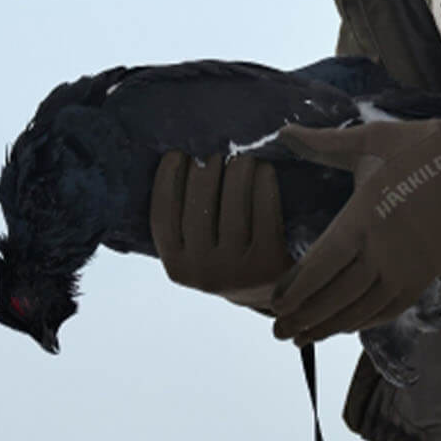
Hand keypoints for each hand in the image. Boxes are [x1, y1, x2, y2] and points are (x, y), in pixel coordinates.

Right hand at [150, 151, 291, 311]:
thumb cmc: (232, 256)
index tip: (175, 153)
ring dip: (236, 172)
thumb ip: (185, 218)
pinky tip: (264, 168)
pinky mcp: (269, 263)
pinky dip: (263, 185)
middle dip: (205, 170)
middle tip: (215, 148)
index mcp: (177, 267)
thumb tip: (176, 159)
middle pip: (198, 207)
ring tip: (242, 154)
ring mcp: (236, 271)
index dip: (166, 180)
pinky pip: (264, 213)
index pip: (163, 216)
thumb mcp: (201, 249)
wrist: (277, 293)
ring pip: (233, 208)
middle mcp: (202, 272)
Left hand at [270, 117, 440, 342]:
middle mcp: (381, 253)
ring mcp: (404, 270)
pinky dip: (364, 322)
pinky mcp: (423, 277)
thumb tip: (284, 132)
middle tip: (277, 330)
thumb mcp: (369, 140)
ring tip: (304, 338)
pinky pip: (389, 310)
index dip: (294, 289)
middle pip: (334, 297)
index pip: (319, 266)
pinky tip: (346, 327)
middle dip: (303, 317)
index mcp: (362, 219)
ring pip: (360, 310)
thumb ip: (323, 144)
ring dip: (329, 327)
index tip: (273, 302)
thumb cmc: (420, 147)